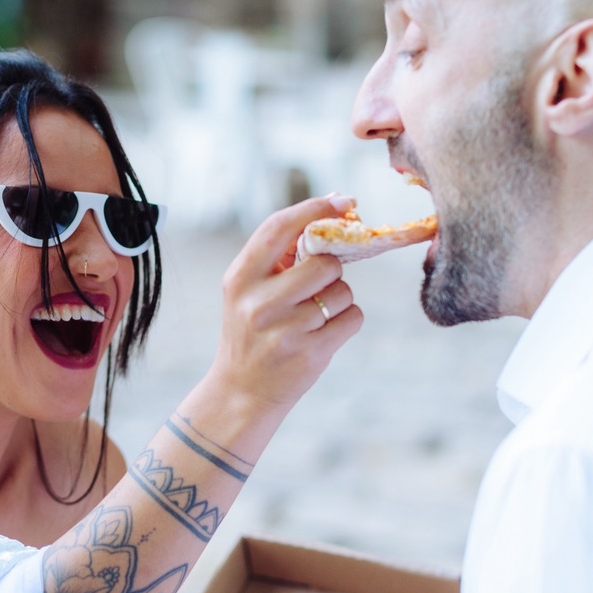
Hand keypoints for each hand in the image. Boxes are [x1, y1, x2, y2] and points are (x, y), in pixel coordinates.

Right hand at [212, 194, 363, 411]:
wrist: (241, 391)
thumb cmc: (252, 331)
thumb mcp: (247, 290)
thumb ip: (280, 256)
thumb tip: (334, 211)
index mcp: (239, 278)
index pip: (278, 228)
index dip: (315, 209)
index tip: (345, 201)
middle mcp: (258, 302)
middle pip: (324, 263)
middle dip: (331, 270)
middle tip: (316, 286)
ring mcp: (284, 330)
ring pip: (342, 291)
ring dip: (338, 299)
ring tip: (314, 316)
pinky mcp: (310, 354)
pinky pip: (352, 318)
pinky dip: (346, 321)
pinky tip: (324, 333)